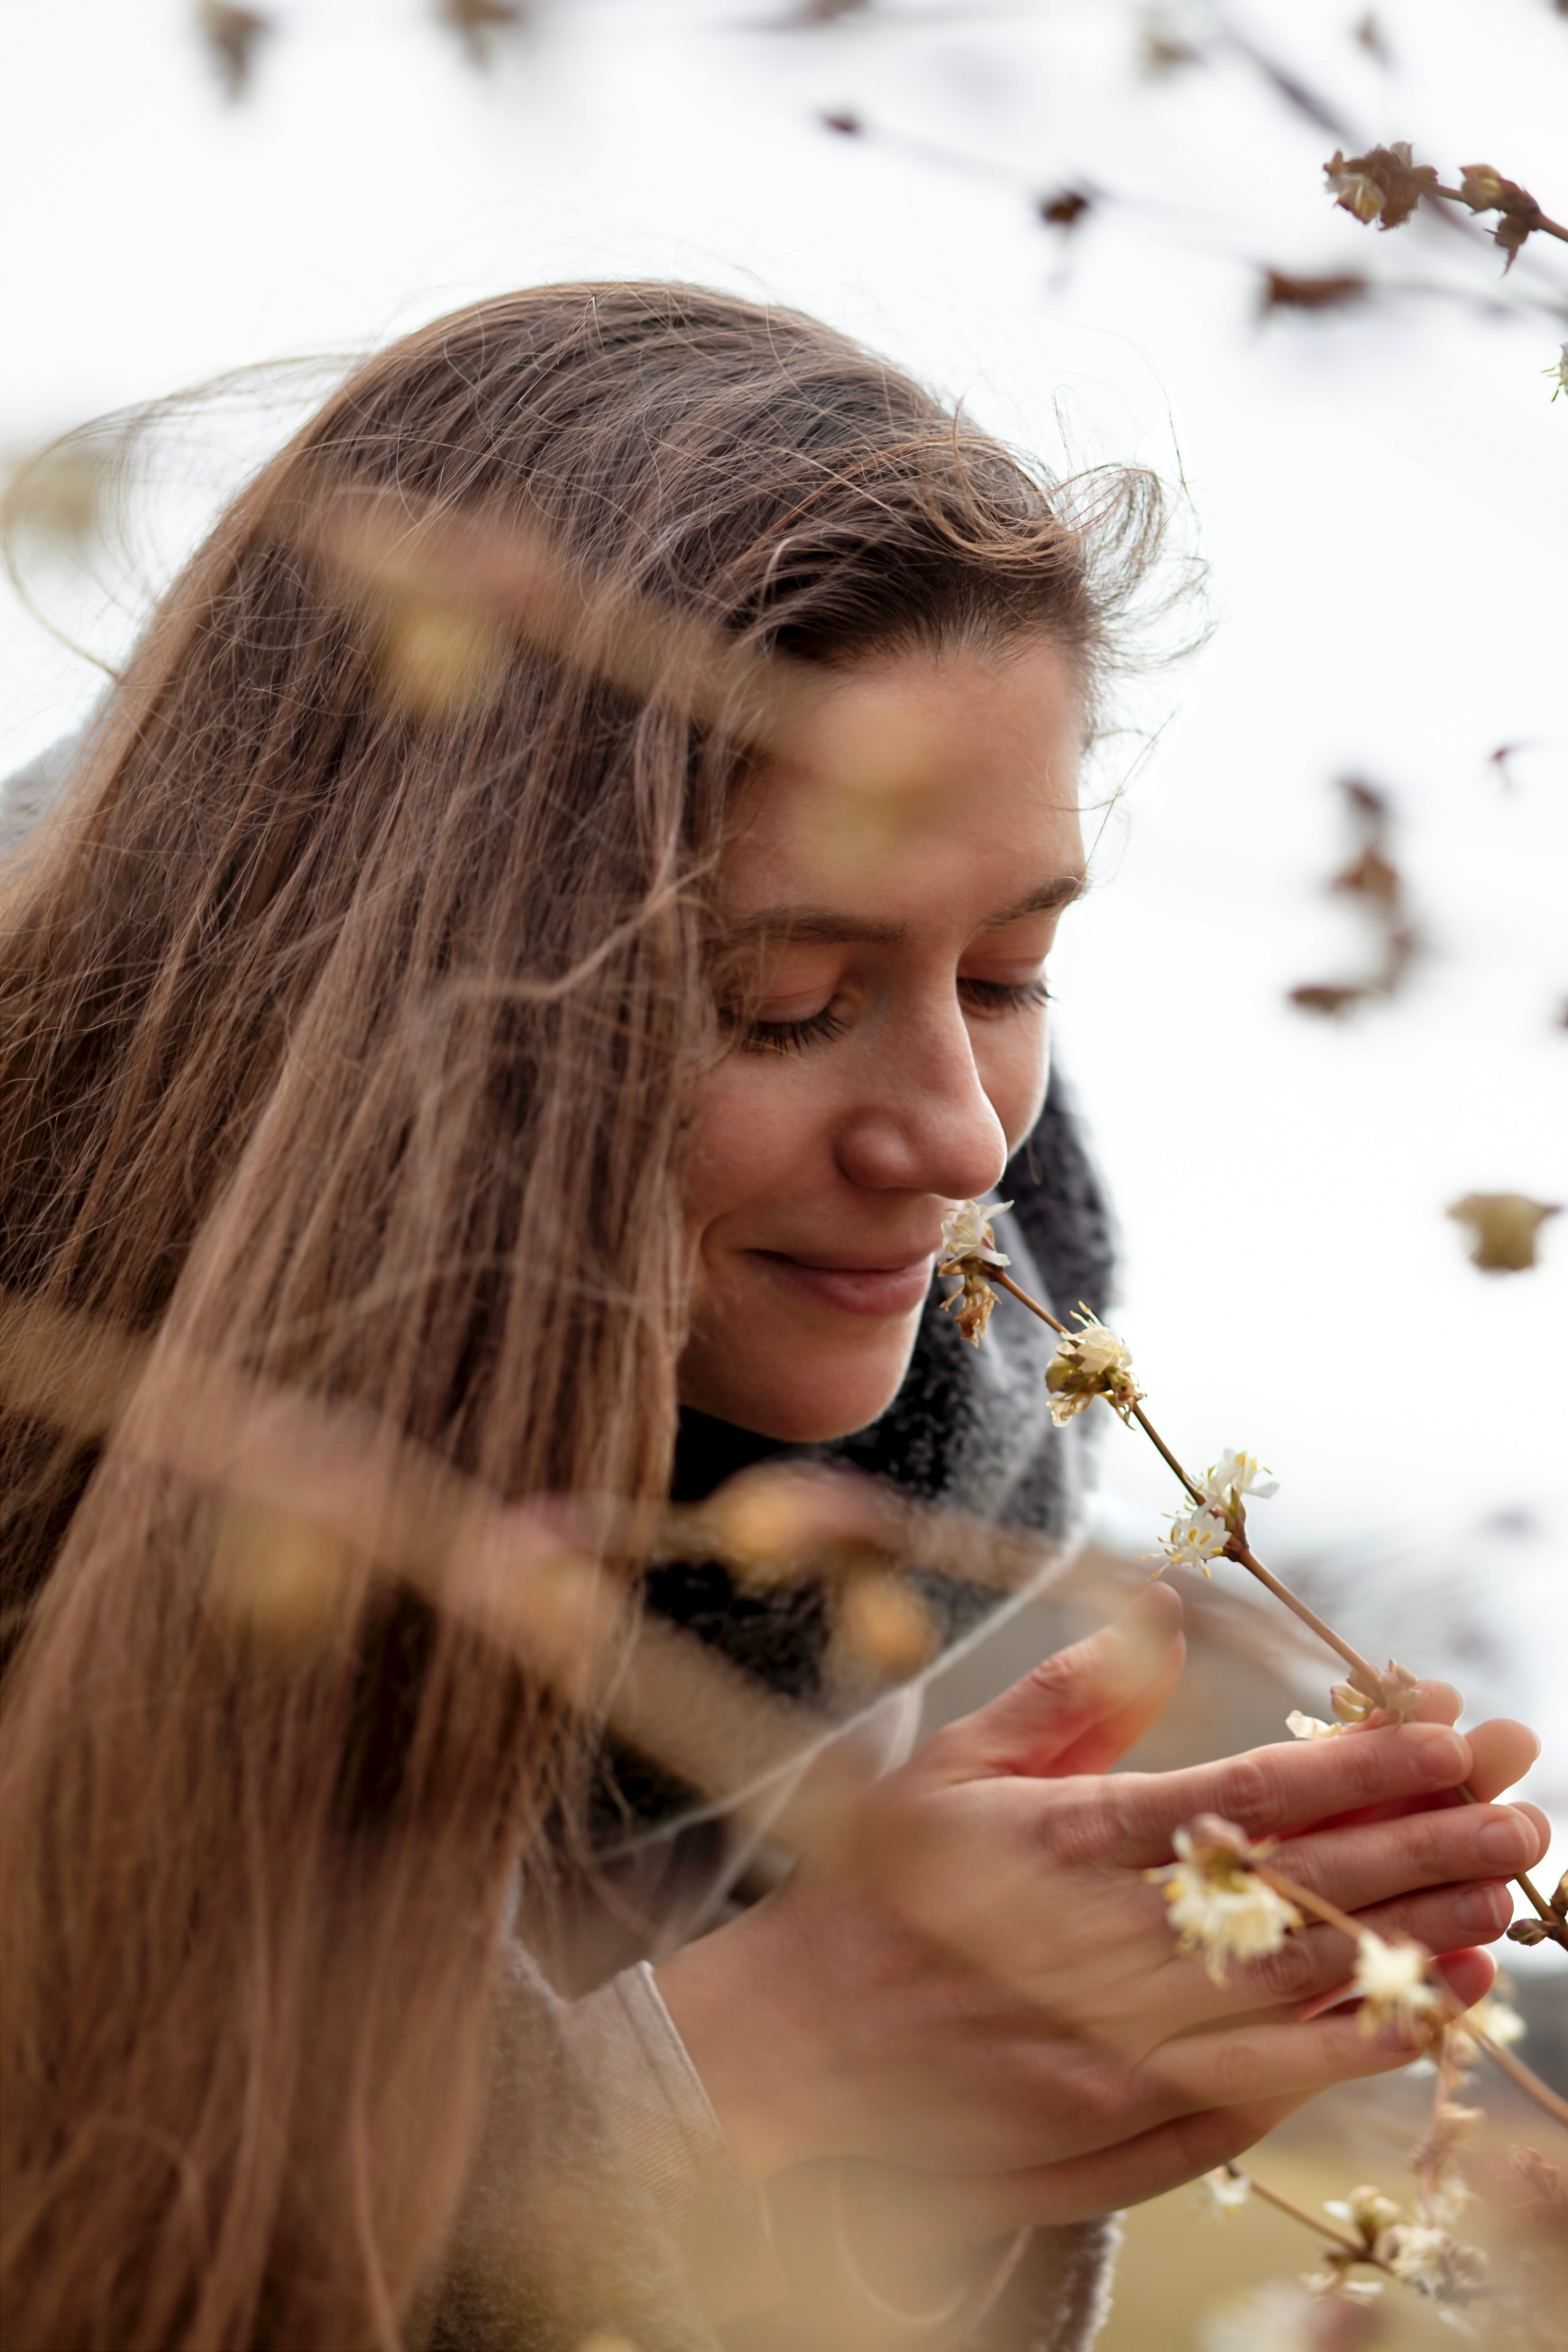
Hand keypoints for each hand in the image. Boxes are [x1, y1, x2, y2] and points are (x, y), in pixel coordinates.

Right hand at [656, 1586, 1546, 2218]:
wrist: (783, 2056)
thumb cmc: (870, 1891)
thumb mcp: (947, 1768)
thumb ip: (1066, 1700)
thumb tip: (1163, 1614)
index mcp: (1051, 1845)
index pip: (1243, 1798)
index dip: (1364, 1764)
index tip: (1459, 1730)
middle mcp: (1089, 1952)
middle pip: (1295, 1895)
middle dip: (1423, 1843)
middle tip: (1525, 1802)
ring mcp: (1104, 2055)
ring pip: (1294, 1998)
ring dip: (1411, 1944)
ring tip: (1506, 1896)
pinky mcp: (1112, 2135)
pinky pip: (1260, 2094)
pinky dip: (1351, 2050)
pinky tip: (1425, 2009)